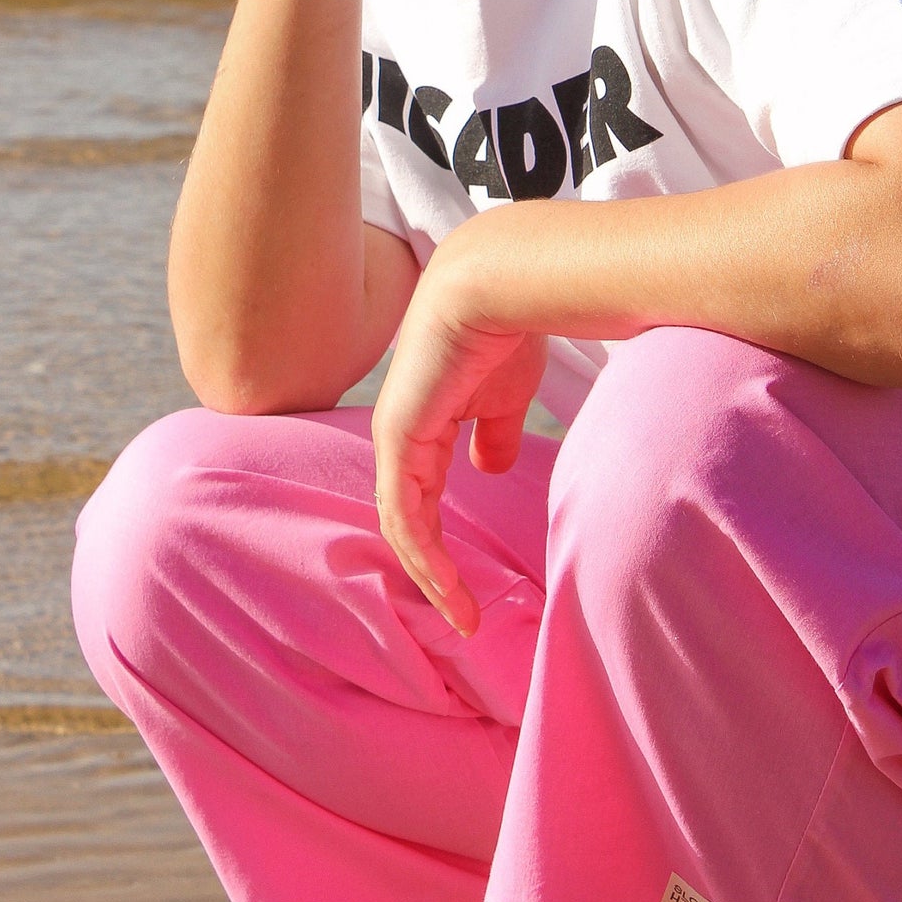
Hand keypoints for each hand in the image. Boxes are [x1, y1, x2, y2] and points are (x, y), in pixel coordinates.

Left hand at [371, 243, 546, 636]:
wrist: (498, 285)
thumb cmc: (506, 328)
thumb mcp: (504, 396)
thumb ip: (492, 433)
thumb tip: (489, 467)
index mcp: (423, 422)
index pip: (422, 495)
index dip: (442, 543)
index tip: (474, 585)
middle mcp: (400, 433)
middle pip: (407, 519)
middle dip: (432, 572)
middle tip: (462, 617)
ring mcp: (395, 437)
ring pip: (402, 526)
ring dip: (431, 576)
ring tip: (461, 615)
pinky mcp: (399, 440)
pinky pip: (405, 517)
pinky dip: (425, 558)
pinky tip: (450, 586)